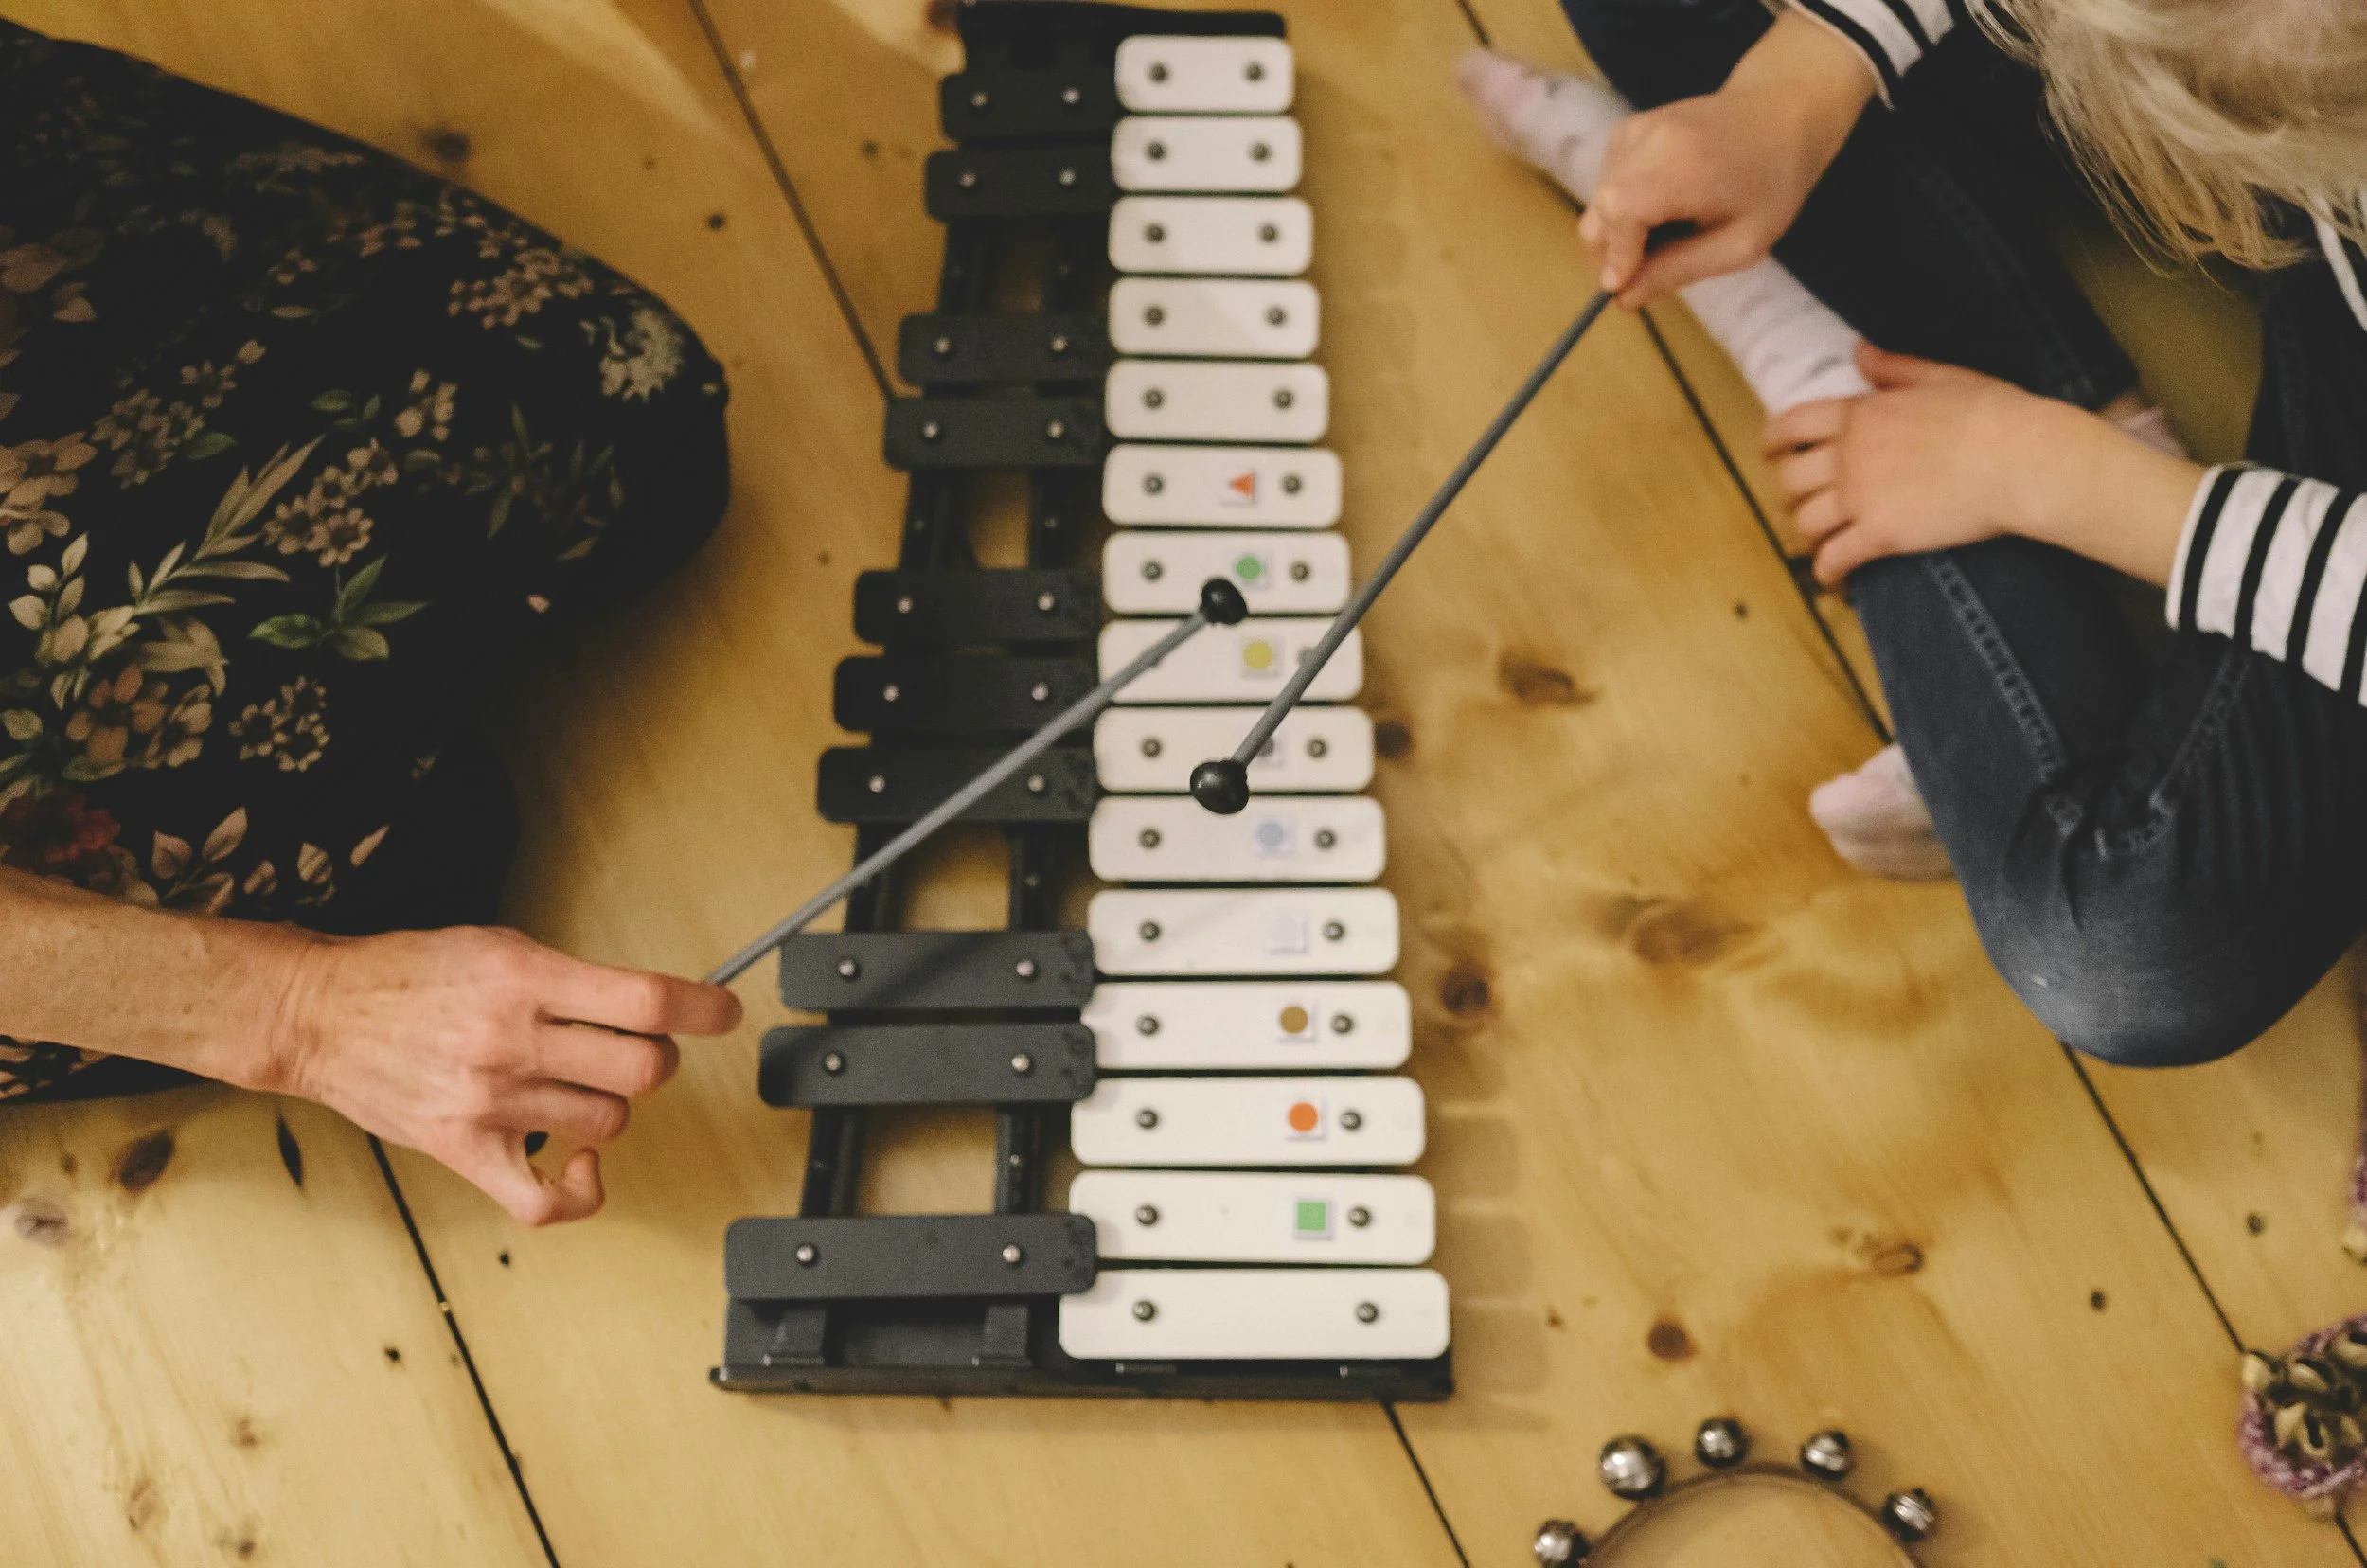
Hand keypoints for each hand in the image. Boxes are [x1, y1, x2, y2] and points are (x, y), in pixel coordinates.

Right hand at [264, 925, 740, 1223]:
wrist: (319, 1014)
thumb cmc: (409, 975)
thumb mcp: (499, 946)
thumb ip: (569, 977)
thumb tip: (647, 1004)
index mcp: (524, 979)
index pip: (644, 1000)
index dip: (702, 1008)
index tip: (724, 1011)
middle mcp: (510, 1042)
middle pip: (641, 1070)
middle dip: (654, 1060)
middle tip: (634, 1050)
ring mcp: (488, 1102)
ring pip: (608, 1123)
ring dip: (610, 1104)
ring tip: (577, 1085)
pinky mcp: (464, 1151)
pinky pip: (547, 1199)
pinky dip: (582, 1189)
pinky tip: (583, 1163)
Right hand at [1579, 11, 1871, 304]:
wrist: (1781, 111)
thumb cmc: (1772, 183)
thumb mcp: (1741, 243)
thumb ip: (1678, 270)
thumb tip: (1622, 299)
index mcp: (1683, 167)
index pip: (1619, 213)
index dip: (1615, 257)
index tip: (1622, 290)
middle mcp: (1650, 141)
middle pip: (1599, 213)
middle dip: (1613, 252)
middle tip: (1648, 271)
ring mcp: (1634, 130)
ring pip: (1598, 202)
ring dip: (1621, 230)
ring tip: (1669, 231)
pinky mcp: (1627, 130)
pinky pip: (1605, 183)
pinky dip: (1624, 206)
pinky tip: (1661, 205)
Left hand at [1768, 344, 2080, 583]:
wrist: (2022, 460)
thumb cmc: (1992, 413)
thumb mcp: (1939, 376)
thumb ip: (1892, 368)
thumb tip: (1858, 351)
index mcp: (1858, 414)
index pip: (1789, 426)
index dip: (1771, 443)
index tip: (1769, 453)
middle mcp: (1848, 456)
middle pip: (1788, 480)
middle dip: (1788, 494)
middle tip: (1800, 502)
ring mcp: (1860, 497)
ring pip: (1805, 523)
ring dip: (1807, 534)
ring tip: (1820, 540)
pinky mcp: (1879, 536)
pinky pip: (1833, 560)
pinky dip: (1827, 573)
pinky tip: (1833, 579)